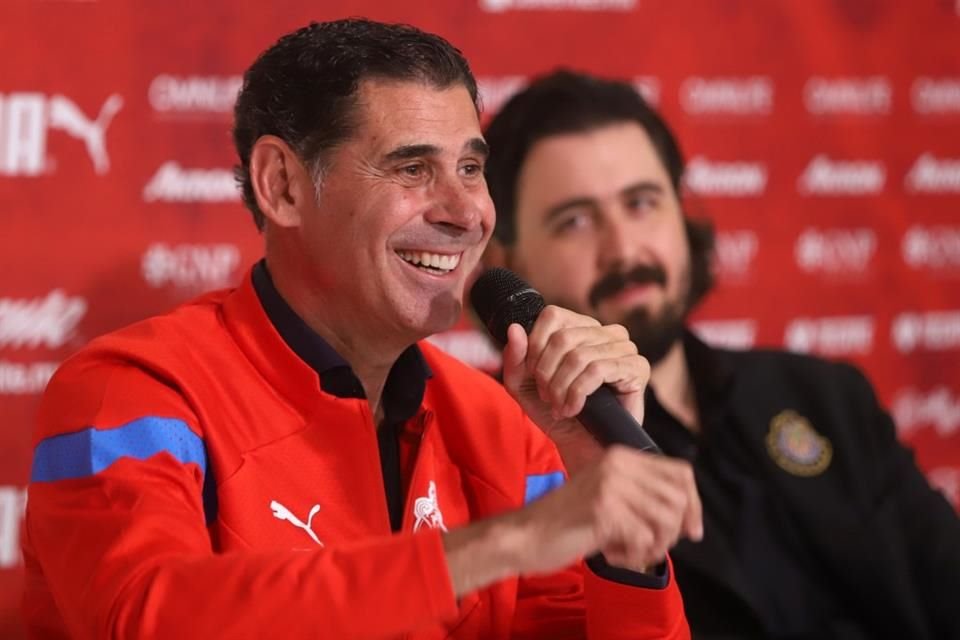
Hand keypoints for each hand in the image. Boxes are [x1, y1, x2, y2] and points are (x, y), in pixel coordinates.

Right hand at [443, 446, 702, 594]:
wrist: (526, 535)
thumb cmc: (567, 521)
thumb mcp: (607, 494)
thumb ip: (641, 494)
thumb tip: (690, 515)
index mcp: (620, 456)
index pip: (681, 473)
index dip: (693, 504)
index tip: (691, 530)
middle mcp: (617, 464)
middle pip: (679, 498)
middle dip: (672, 531)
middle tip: (649, 546)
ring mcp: (610, 485)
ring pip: (666, 521)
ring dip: (653, 546)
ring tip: (628, 550)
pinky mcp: (603, 510)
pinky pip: (644, 540)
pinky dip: (633, 556)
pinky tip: (611, 554)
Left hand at [501, 306, 649, 472]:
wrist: (581, 445)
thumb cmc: (554, 411)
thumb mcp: (523, 384)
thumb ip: (515, 357)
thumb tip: (514, 328)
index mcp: (581, 327)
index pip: (553, 315)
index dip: (536, 346)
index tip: (533, 374)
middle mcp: (605, 332)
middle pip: (563, 338)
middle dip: (546, 373)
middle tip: (547, 397)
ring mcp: (625, 347)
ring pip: (578, 356)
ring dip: (561, 388)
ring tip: (559, 407)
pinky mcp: (637, 367)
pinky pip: (597, 370)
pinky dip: (577, 393)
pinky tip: (574, 408)